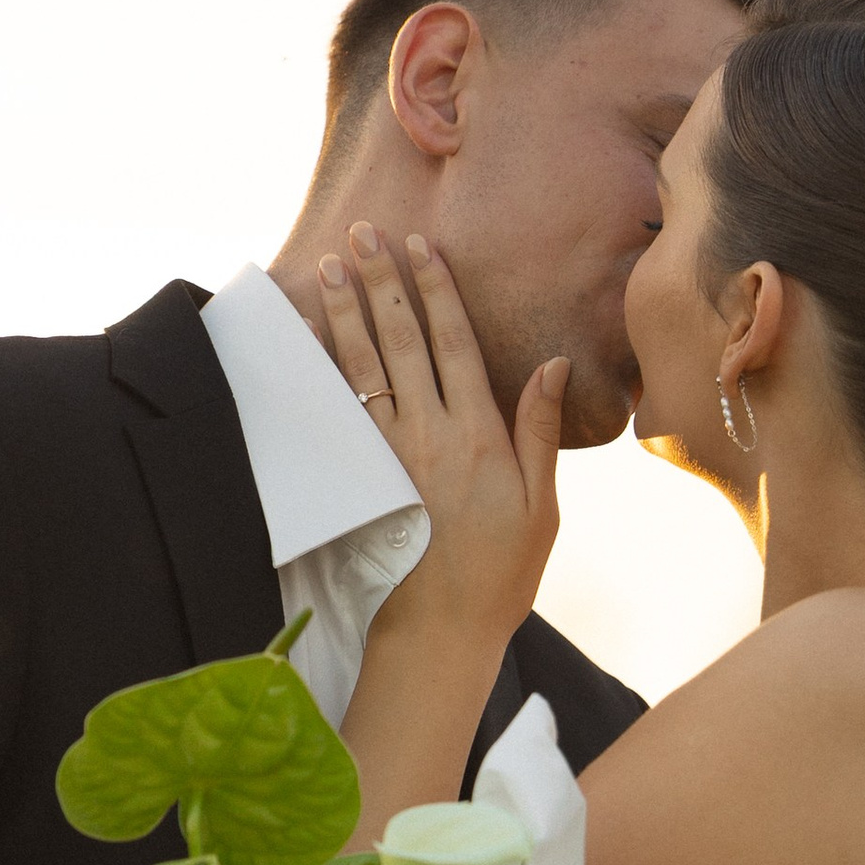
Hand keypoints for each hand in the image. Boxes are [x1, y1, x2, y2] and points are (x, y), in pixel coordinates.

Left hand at [316, 226, 564, 657]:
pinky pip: (344, 408)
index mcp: (480, 436)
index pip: (455, 344)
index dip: (437, 290)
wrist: (442, 632)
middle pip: (403, 341)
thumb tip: (550, 363)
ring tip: (330, 265)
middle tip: (363, 233)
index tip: (421, 245)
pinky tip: (313, 337)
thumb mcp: (541, 506)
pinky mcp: (368, 477)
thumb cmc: (502, 574)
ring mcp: (393, 455)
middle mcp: (431, 436)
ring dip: (347, 313)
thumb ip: (538, 430)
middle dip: (382, 282)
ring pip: (365, 367)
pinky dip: (327, 367)